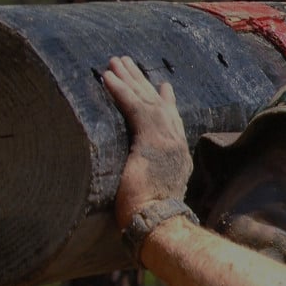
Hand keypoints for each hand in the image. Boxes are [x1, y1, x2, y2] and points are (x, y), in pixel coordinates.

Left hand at [102, 56, 192, 228]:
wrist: (159, 224)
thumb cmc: (151, 219)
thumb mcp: (153, 193)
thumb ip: (148, 178)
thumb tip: (136, 179)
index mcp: (177, 156)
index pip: (172, 121)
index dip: (165, 101)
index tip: (162, 86)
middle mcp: (176, 143)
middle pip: (159, 104)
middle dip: (142, 82)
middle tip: (128, 62)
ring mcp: (166, 140)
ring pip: (146, 101)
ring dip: (129, 79)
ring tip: (114, 61)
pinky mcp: (151, 140)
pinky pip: (134, 108)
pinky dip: (120, 91)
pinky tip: (107, 77)